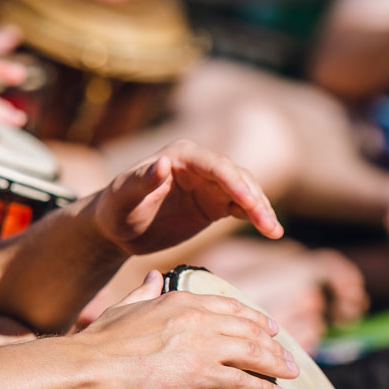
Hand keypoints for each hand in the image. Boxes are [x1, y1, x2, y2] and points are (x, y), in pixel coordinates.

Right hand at [73, 271, 298, 388]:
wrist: (89, 367)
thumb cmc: (100, 342)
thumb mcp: (125, 307)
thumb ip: (144, 291)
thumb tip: (154, 276)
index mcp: (181, 301)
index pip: (230, 307)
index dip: (254, 318)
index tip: (271, 327)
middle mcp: (198, 319)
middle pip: (249, 329)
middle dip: (272, 344)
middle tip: (287, 355)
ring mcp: (202, 345)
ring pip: (253, 353)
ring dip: (276, 364)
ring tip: (290, 374)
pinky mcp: (200, 373)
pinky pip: (242, 381)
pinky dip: (262, 388)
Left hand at [93, 140, 284, 254]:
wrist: (117, 229)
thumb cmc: (115, 210)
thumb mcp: (122, 198)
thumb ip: (141, 180)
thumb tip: (163, 163)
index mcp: (181, 155)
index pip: (216, 165)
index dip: (235, 183)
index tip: (251, 204)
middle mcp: (200, 164)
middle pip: (237, 178)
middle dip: (255, 201)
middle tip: (269, 226)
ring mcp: (210, 183)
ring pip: (245, 191)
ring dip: (262, 210)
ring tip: (274, 232)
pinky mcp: (215, 202)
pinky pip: (242, 206)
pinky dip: (257, 217)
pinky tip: (270, 231)